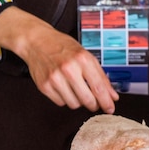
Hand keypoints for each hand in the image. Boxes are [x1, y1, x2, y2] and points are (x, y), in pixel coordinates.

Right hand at [0, 7, 118, 112]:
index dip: (106, 102)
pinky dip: (65, 99)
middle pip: (87, 100)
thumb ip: (101, 77)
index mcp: (83, 60)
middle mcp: (68, 69)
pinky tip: (64, 88)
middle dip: (94, 105)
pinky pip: (61, 103)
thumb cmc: (63, 47)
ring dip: (79, 101)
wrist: (36, 41)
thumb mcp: (86, 56)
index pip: (99, 88)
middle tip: (94, 103)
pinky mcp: (44, 86)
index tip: (110, 108)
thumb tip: (112, 96)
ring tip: (76, 90)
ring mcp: (55, 78)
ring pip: (74, 104)